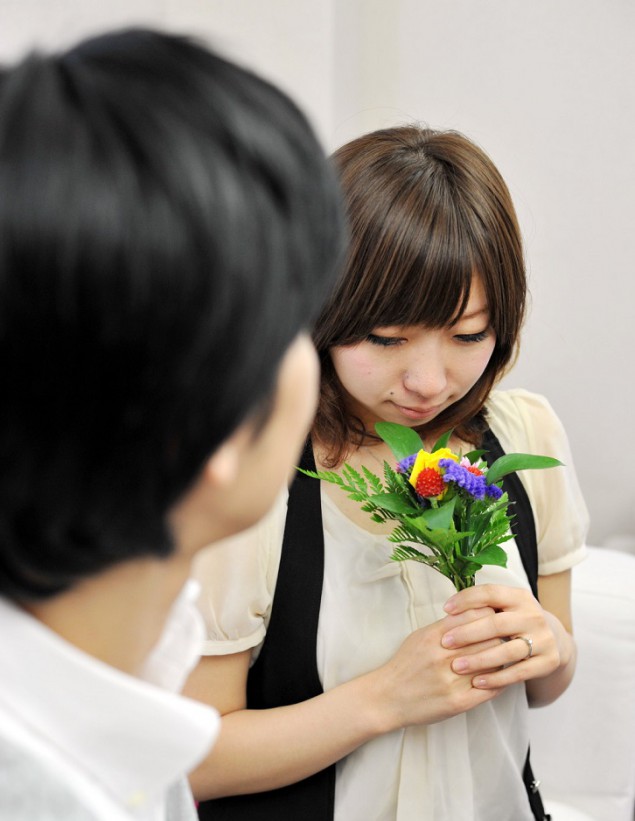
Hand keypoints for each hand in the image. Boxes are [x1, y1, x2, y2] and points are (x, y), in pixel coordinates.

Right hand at [369, 606, 504, 730]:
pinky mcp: (458, 702)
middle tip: (507, 636)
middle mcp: (443, 657)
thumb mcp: (420, 636)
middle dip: (499, 636)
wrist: (387, 697)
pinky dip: (500, 681)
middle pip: (488, 639)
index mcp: (434, 636)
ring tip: (506, 656)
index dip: (490, 616)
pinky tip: (502, 677)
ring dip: (502, 659)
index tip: (496, 618)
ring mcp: (451, 681)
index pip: (474, 617)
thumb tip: (474, 612)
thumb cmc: (406, 664)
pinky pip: (490, 689)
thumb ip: (446, 625)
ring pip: (492, 664)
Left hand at [440, 585, 561, 689]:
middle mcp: (534, 615)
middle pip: (497, 624)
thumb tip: (449, 611)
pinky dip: (497, 678)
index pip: (490, 593)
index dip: (466, 599)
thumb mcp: (503, 607)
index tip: (445, 609)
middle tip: (446, 642)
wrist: (552, 640)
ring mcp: (544, 639)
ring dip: (479, 660)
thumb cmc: (513, 622)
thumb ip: (481, 607)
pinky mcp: (549, 661)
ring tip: (457, 666)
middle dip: (468, 633)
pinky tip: (477, 682)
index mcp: (520, 597)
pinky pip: (519, 673)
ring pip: (507, 651)